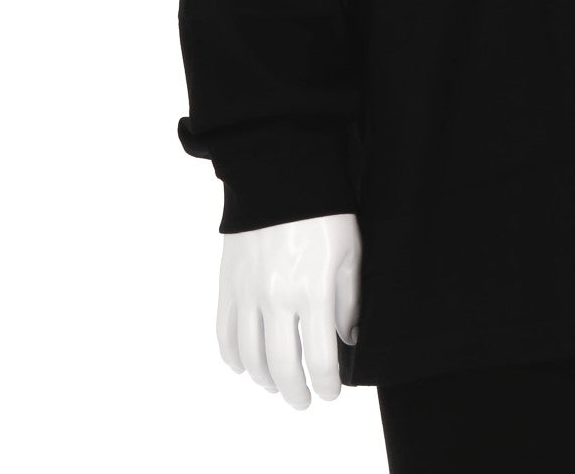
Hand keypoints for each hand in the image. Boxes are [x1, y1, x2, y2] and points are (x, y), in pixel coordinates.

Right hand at [216, 213, 361, 408]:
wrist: (280, 174)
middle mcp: (276, 299)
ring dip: (264, 379)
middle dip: (295, 392)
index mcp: (312, 291)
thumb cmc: (325, 210)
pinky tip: (242, 365)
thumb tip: (347, 339)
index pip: (319, 360)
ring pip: (250, 356)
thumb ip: (349, 300)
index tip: (332, 392)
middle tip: (303, 401)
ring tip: (277, 384)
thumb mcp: (350, 251)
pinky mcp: (228, 283)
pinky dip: (232, 356)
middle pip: (281, 367)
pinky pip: (225, 332)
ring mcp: (248, 292)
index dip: (326, 384)